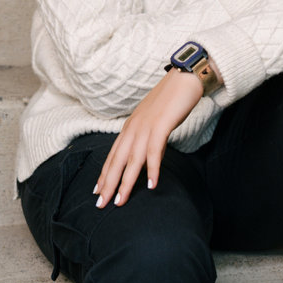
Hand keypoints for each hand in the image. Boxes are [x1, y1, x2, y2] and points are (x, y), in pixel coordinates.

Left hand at [94, 69, 203, 207]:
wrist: (185, 78)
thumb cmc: (172, 100)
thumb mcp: (156, 122)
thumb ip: (151, 141)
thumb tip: (151, 160)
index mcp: (130, 126)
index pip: (113, 155)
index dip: (104, 174)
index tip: (97, 191)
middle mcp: (133, 127)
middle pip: (117, 160)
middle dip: (108, 184)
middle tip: (100, 204)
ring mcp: (146, 126)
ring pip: (132, 159)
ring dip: (125, 182)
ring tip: (120, 201)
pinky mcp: (161, 125)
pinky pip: (154, 151)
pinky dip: (152, 169)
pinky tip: (152, 185)